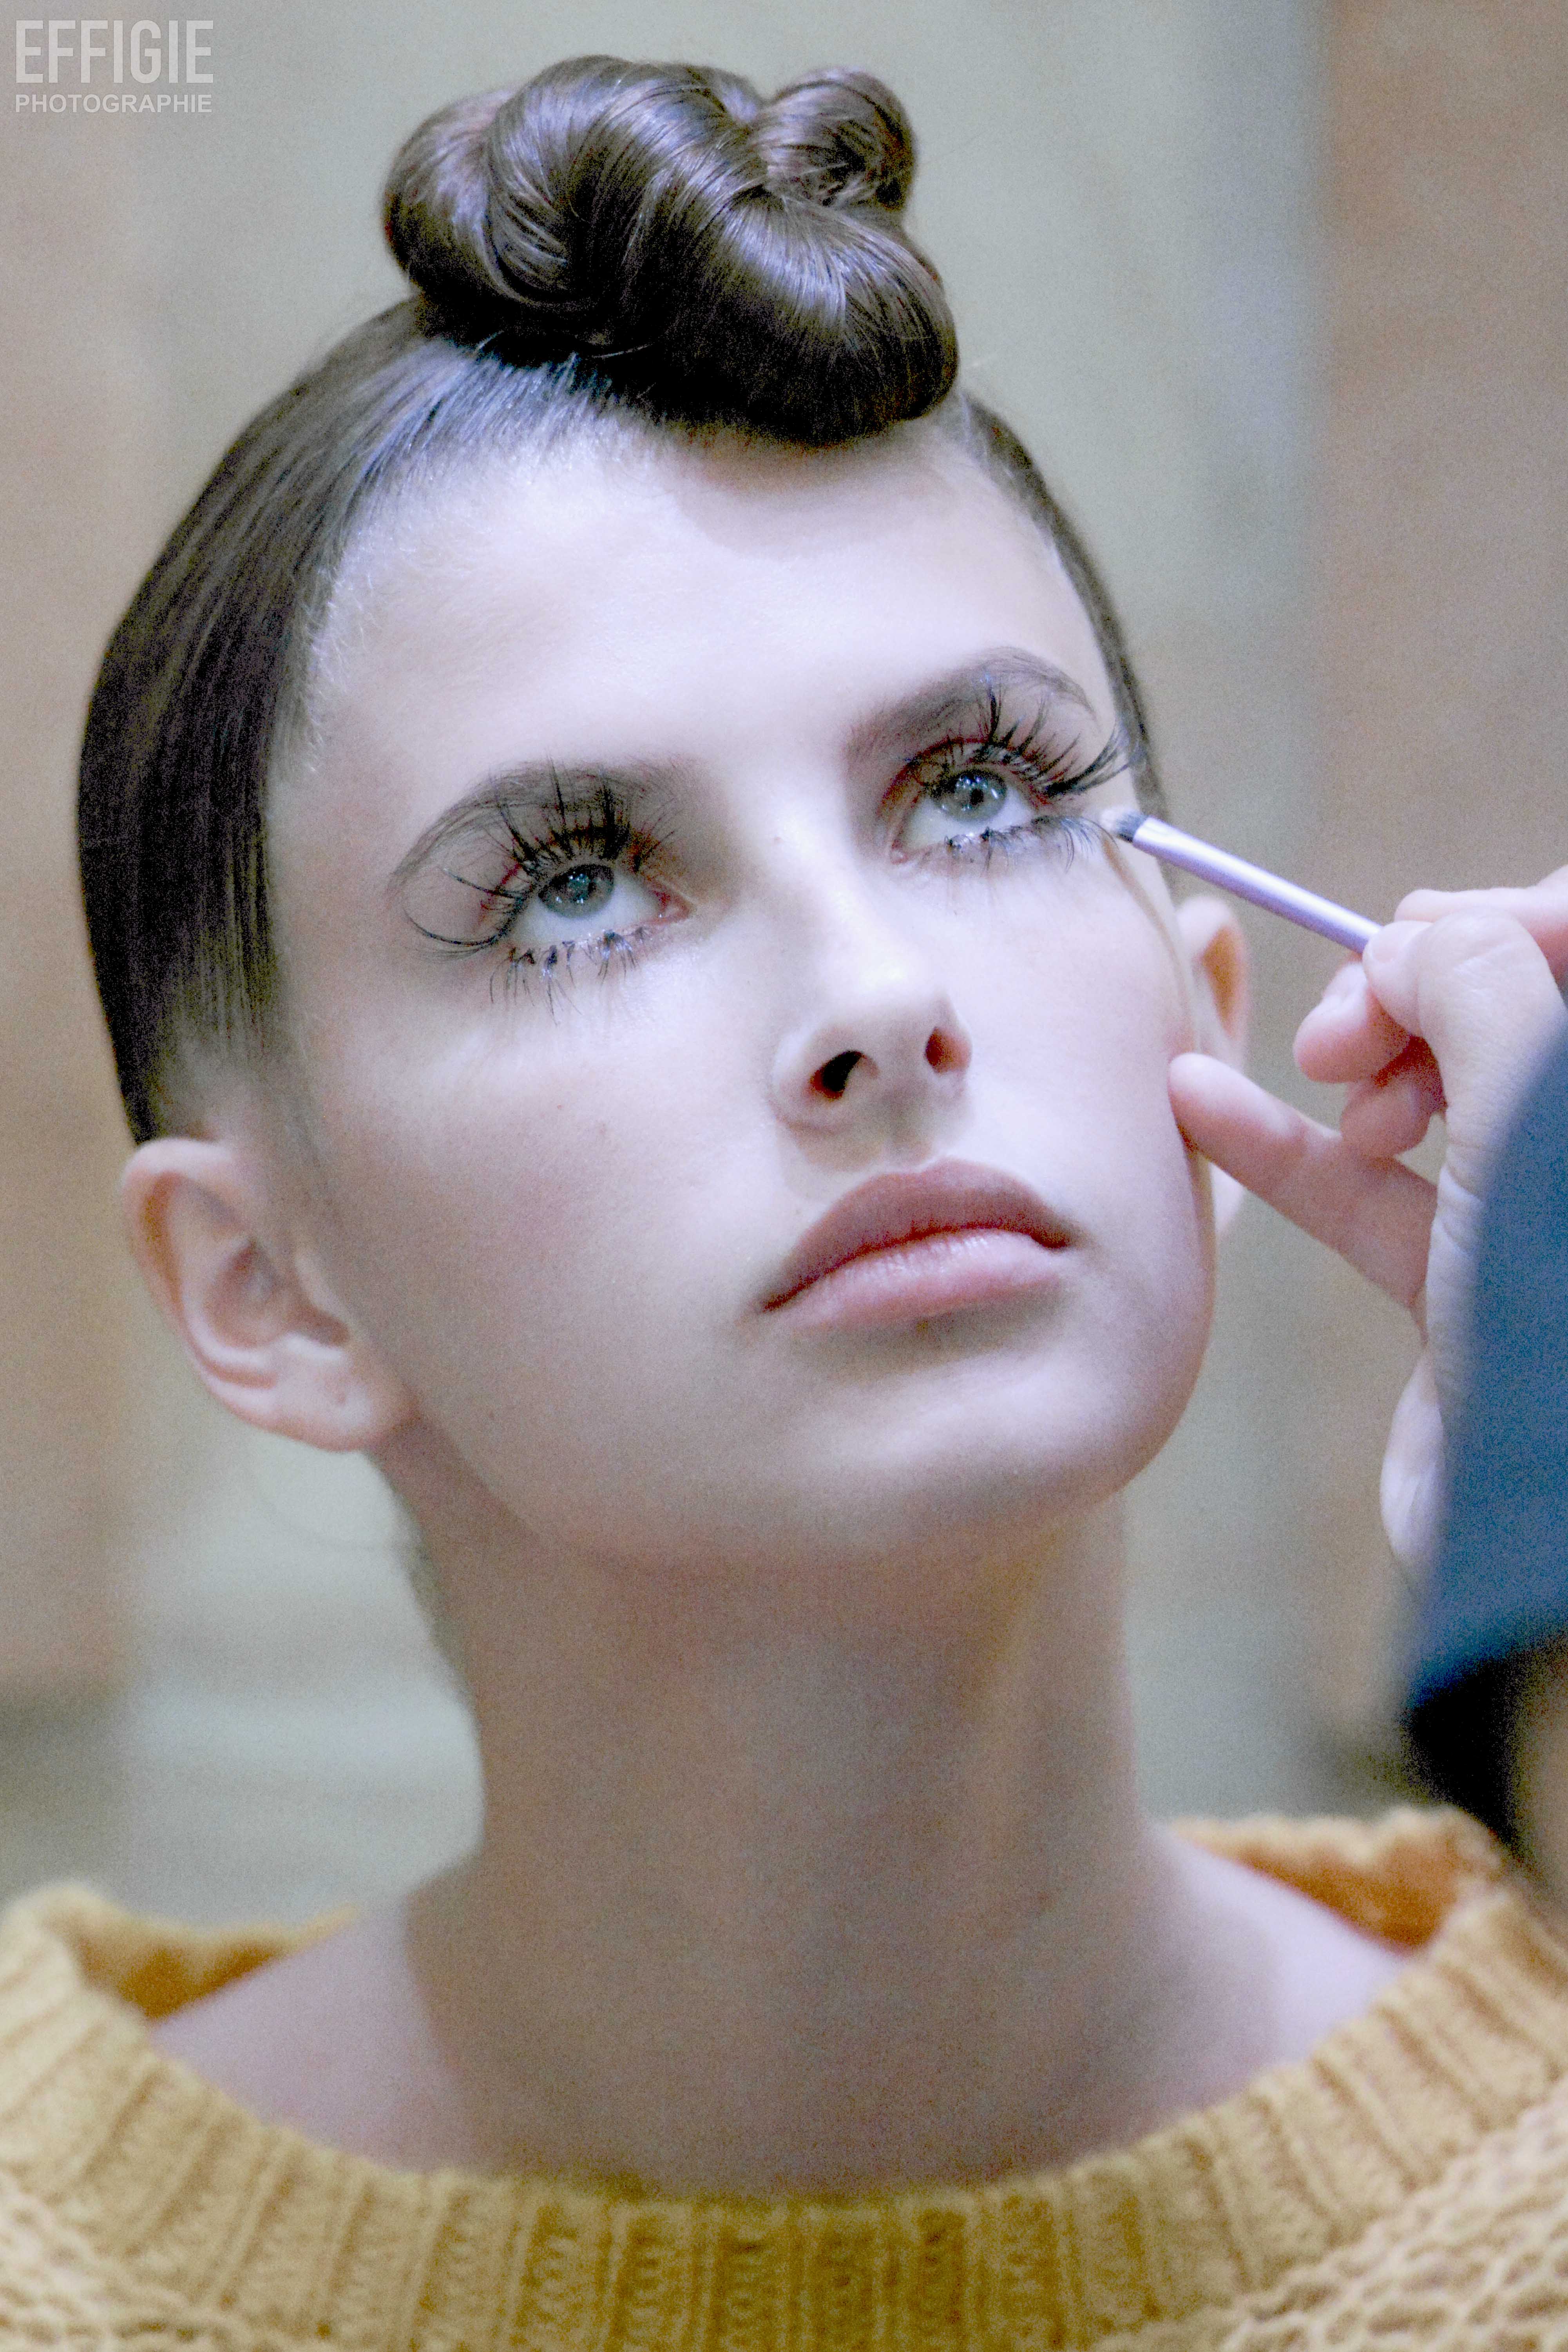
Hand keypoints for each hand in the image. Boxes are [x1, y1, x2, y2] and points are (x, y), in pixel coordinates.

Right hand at [1169, 868, 1567, 1571]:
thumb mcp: (1534, 1106)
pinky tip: (1201, 1102)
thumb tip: (1406, 944)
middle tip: (1352, 1034)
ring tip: (1327, 1085)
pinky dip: (1286, 1150)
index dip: (1500, 917)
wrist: (1546, 1540)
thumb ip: (1471, 982)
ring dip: (1363, 1062)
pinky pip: (1371, 1196)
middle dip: (1421, 984)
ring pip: (1443, 1087)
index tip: (1418, 946)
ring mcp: (1534, 1220)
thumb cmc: (1566, 1316)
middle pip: (1512, 996)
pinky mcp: (1464, 1293)